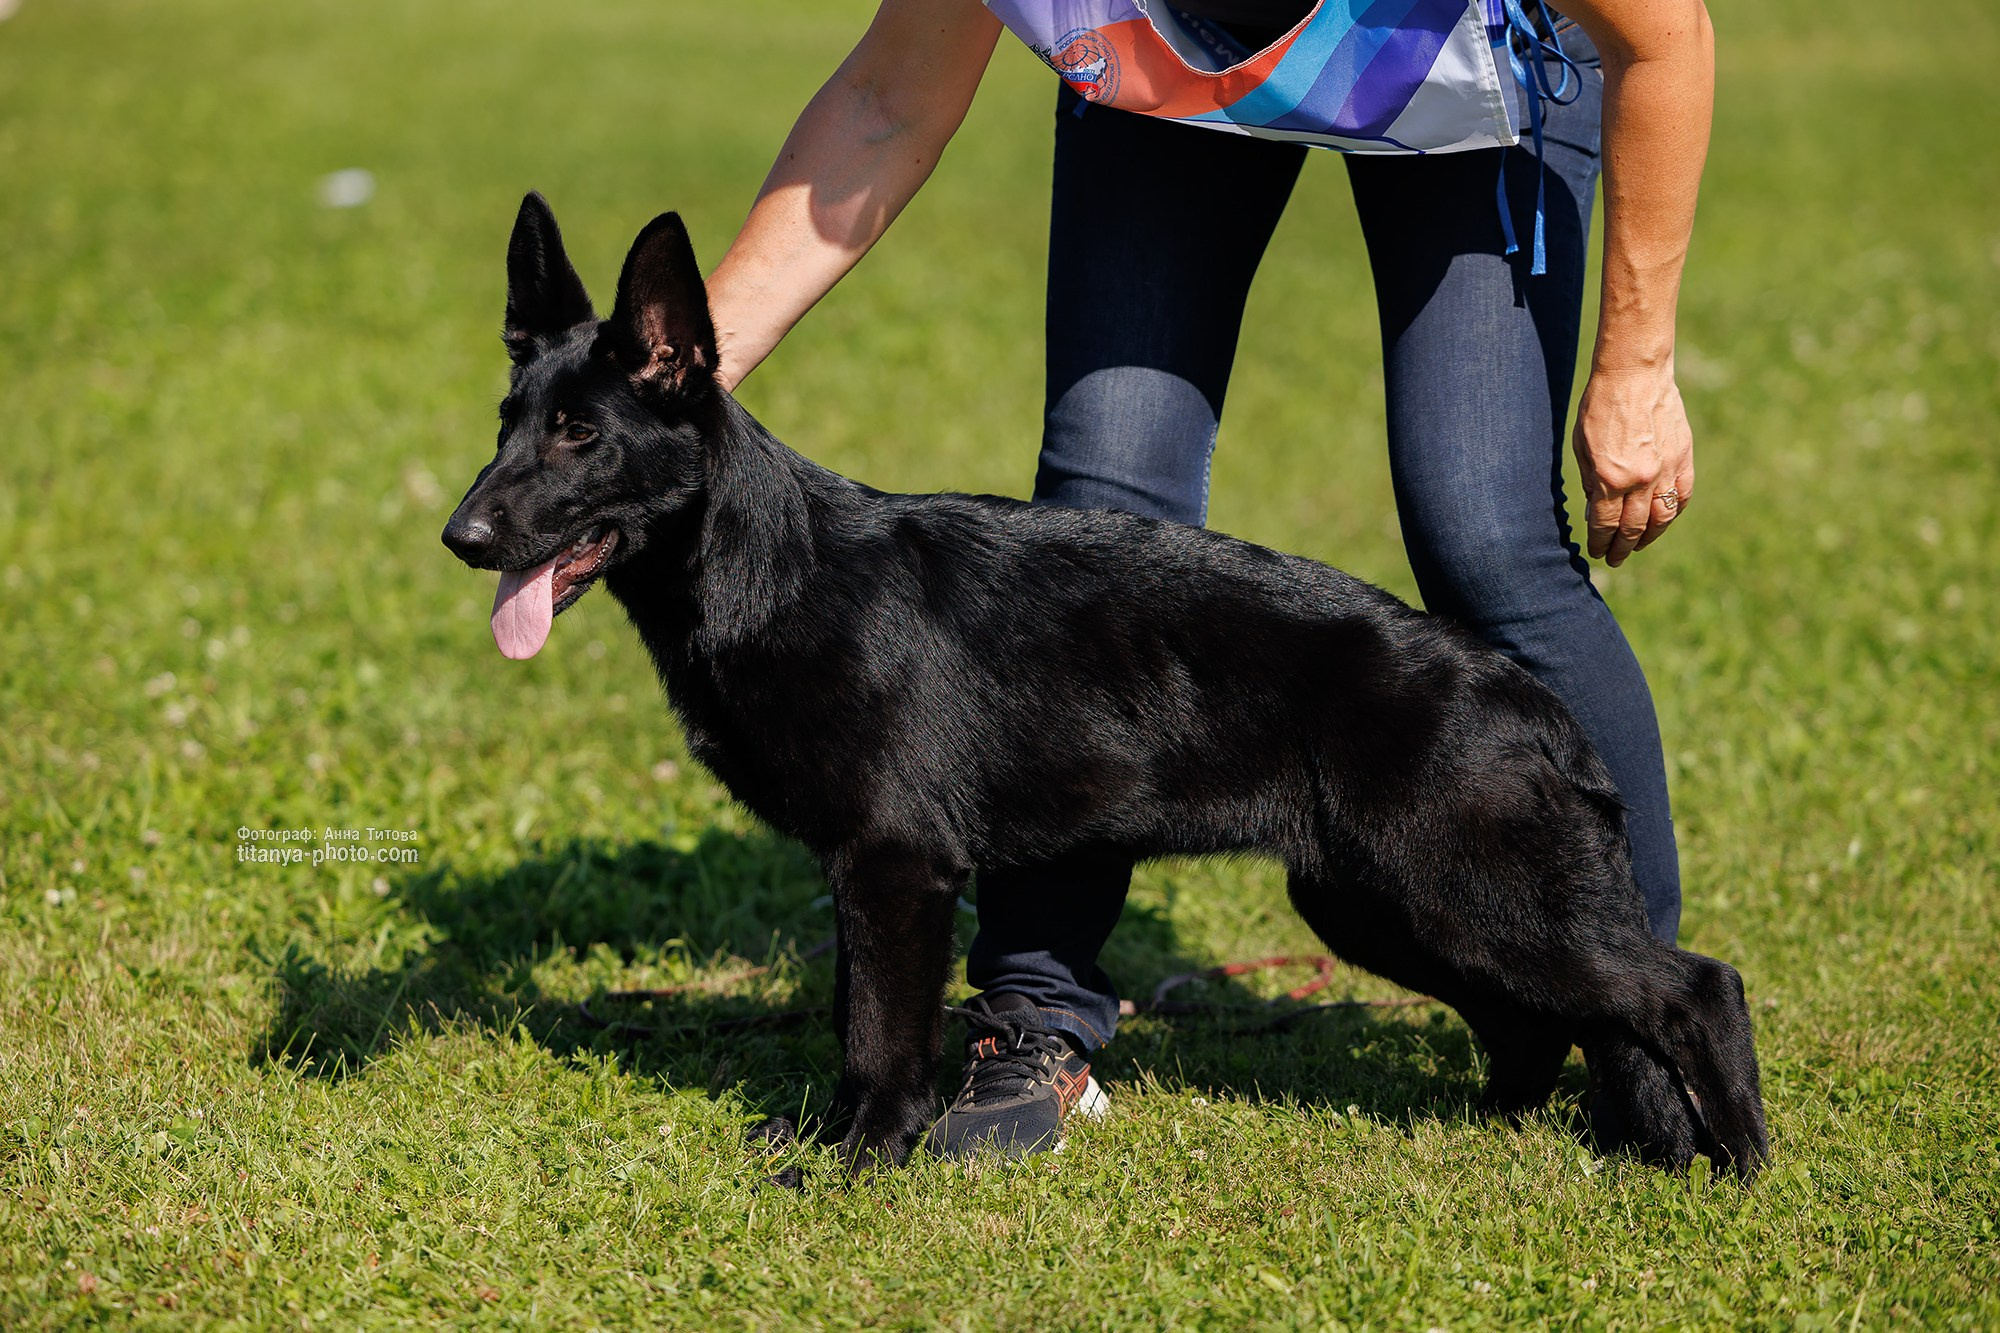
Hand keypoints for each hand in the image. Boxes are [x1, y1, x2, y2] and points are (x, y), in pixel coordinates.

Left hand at [1572, 363, 1694, 565]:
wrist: (1635, 375)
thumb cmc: (1599, 408)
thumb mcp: (1583, 448)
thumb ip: (1591, 483)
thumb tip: (1594, 515)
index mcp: (1610, 479)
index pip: (1605, 525)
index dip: (1600, 542)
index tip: (1597, 552)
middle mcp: (1640, 480)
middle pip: (1633, 527)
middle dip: (1622, 547)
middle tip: (1615, 558)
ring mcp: (1666, 469)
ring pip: (1662, 518)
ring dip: (1649, 537)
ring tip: (1637, 544)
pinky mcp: (1684, 457)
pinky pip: (1682, 494)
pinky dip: (1673, 512)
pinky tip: (1663, 520)